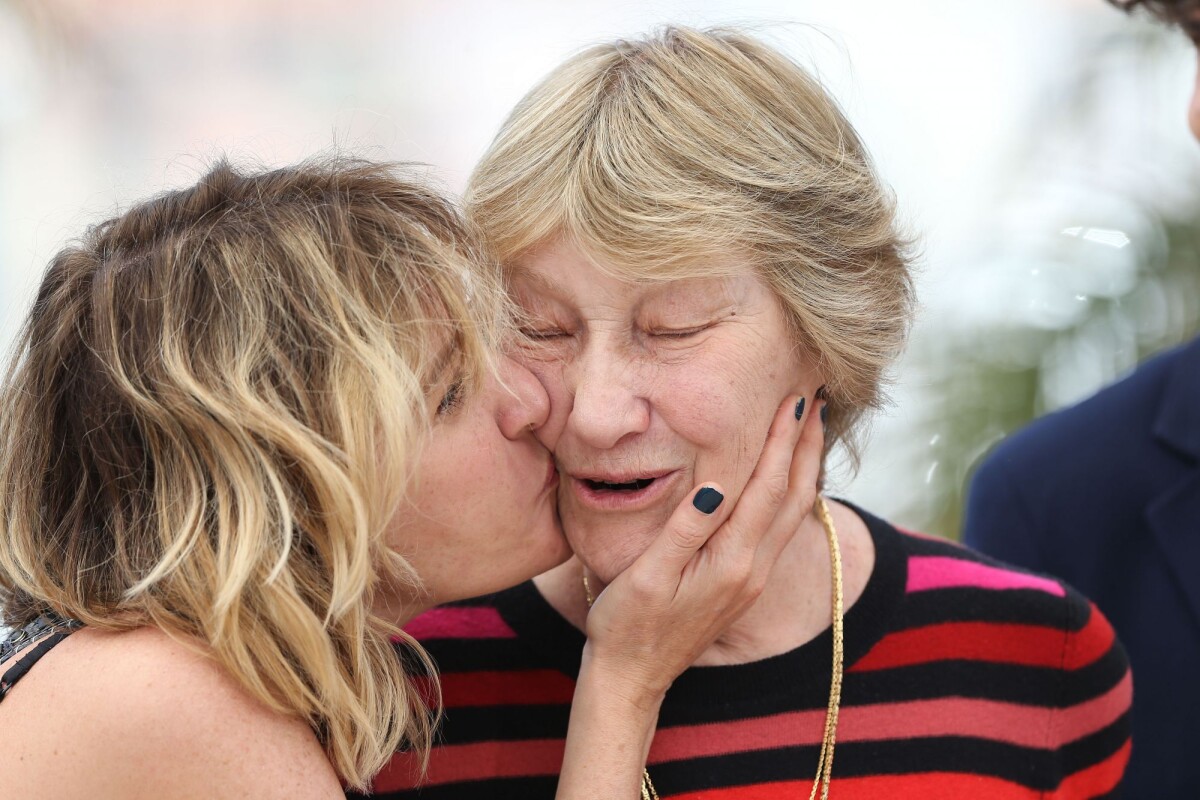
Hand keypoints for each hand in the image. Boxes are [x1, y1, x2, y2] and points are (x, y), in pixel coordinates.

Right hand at [581, 392, 824, 704]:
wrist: (631, 677)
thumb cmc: (627, 624)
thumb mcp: (648, 575)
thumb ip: (685, 529)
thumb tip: (717, 484)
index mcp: (731, 562)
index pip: (767, 489)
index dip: (783, 443)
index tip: (794, 400)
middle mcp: (752, 570)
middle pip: (794, 497)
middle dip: (806, 446)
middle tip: (816, 399)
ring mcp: (751, 579)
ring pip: (792, 513)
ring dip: (803, 467)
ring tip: (808, 429)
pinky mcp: (742, 583)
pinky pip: (779, 528)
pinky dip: (788, 492)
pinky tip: (783, 477)